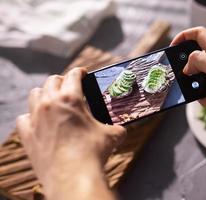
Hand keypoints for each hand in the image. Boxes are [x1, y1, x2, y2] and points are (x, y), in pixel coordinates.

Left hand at [16, 68, 124, 199]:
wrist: (72, 176)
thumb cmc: (92, 153)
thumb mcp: (112, 136)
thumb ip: (117, 128)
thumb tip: (121, 130)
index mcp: (71, 99)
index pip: (73, 75)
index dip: (80, 72)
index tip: (83, 73)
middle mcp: (50, 104)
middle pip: (52, 81)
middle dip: (62, 81)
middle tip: (70, 86)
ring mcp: (36, 119)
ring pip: (35, 94)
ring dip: (45, 94)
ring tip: (53, 100)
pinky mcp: (28, 135)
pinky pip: (24, 118)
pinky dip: (31, 116)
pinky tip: (39, 121)